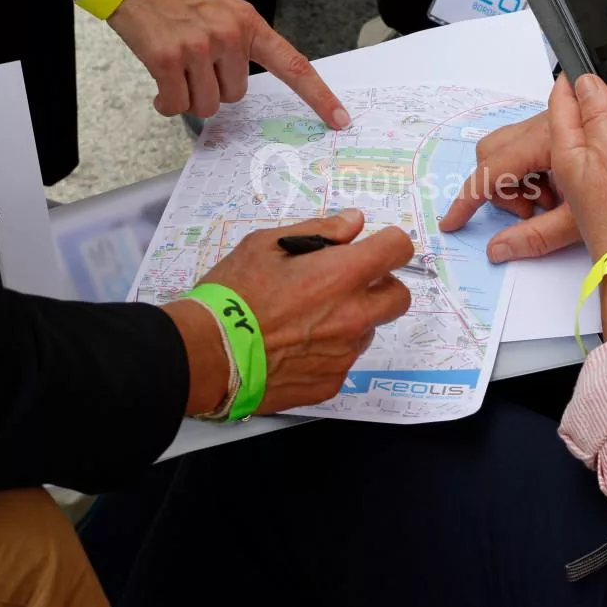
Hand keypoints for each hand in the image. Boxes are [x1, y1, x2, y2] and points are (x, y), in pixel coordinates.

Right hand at [109, 0, 350, 126]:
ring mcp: (199, 48)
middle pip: (235, 96)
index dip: (319, 96)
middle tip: (193, 62)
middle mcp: (229, 36)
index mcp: (248, 23)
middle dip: (213, 88)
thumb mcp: (220, 4)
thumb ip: (238, 38)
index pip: (293, 65)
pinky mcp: (167, 59)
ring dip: (188, 96)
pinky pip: (176, 104)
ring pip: (206, 105)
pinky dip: (166, 102)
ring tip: (174, 68)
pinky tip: (159, 85)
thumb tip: (238, 77)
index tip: (339, 119)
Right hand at [165, 209, 413, 415]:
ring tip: (306, 319)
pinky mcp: (330, 383)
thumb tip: (353, 223)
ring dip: (351, 319)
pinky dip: (328, 351)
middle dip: (381, 285)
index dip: (387, 243)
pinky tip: (294, 347)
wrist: (207, 354)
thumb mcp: (266, 245)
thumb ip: (319, 231)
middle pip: (399, 296)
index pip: (398, 249)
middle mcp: (353, 315)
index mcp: (342, 275)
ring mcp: (344, 353)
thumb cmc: (233, 294)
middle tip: (345, 283)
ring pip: (368, 329)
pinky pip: (343, 361)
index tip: (372, 247)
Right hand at [439, 112, 575, 263]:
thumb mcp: (578, 222)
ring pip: (506, 151)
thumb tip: (497, 251)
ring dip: (517, 182)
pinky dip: (531, 174)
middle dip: (500, 188)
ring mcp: (551, 126)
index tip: (453, 222)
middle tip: (530, 213)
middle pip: (493, 154)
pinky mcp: (557, 132)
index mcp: (551, 142)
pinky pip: (525, 149)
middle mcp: (546, 125)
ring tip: (549, 203)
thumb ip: (533, 236)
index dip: (468, 197)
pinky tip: (556, 191)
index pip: (493, 169)